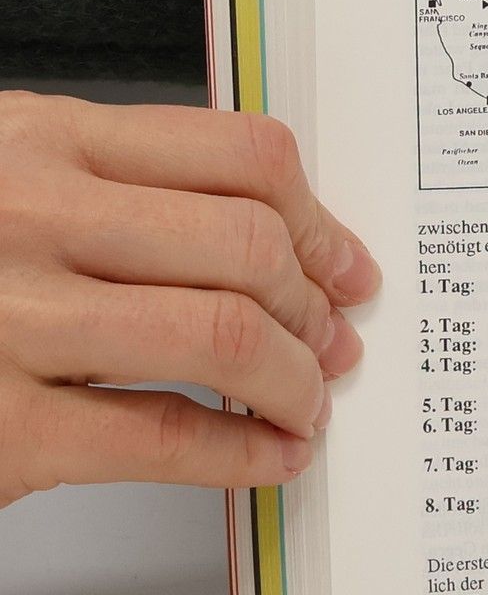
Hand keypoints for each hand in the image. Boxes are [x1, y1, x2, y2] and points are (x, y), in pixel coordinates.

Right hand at [0, 94, 380, 505]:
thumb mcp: (9, 180)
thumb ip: (116, 185)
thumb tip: (275, 237)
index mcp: (40, 139)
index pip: (240, 154)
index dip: (318, 221)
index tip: (346, 265)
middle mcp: (27, 215)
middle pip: (246, 244)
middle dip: (315, 306)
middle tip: (333, 343)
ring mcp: (9, 318)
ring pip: (221, 335)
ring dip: (295, 380)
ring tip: (305, 402)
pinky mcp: (2, 425)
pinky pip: (164, 435)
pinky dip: (244, 451)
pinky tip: (269, 455)